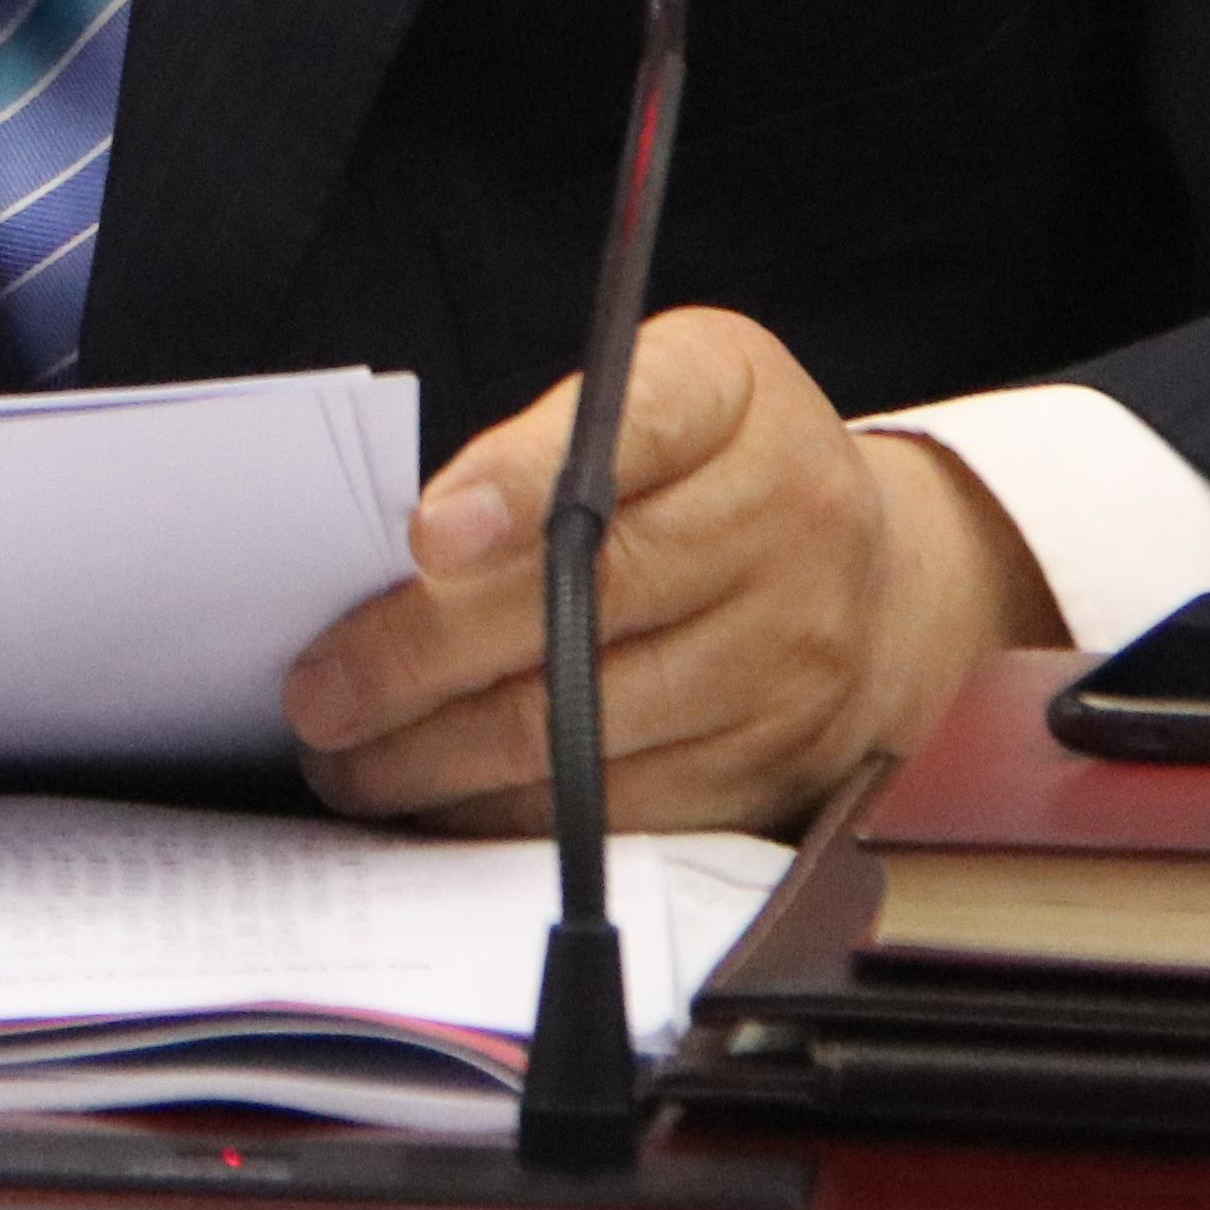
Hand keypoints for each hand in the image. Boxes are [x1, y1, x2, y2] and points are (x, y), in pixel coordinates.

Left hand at [279, 307, 1061, 832]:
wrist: (889, 581)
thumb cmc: (724, 470)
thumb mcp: (661, 393)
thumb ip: (549, 443)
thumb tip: (425, 542)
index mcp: (739, 403)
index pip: (638, 425)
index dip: (523, 481)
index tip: (424, 535)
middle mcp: (788, 527)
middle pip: (586, 603)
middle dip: (425, 658)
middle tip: (320, 692)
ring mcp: (789, 660)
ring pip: (590, 728)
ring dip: (445, 759)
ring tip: (350, 763)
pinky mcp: (775, 765)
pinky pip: (622, 809)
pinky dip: (513, 816)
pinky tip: (437, 807)